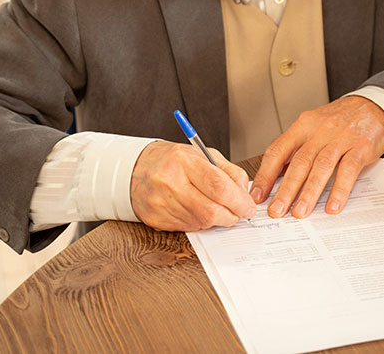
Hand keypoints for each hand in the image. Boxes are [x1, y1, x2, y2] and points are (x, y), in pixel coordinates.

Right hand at [130, 141, 255, 231]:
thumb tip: (244, 193)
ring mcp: (160, 202)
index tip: (248, 207)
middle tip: (238, 213)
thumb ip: (228, 171)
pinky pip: (188, 228)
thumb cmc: (172, 160)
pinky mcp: (155, 219)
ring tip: (217, 209)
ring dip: (216, 220)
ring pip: (201, 222)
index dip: (238, 201)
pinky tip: (197, 211)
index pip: (218, 186)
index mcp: (183, 160)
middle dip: (231, 216)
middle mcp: (169, 181)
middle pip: (210, 210)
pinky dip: (200, 223)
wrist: (135, 169)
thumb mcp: (202, 154)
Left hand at [250, 96, 383, 217]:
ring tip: (300, 212)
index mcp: (303, 126)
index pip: (278, 150)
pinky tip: (332, 206)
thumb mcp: (312, 128)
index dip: (266, 174)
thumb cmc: (339, 121)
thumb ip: (296, 150)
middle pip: (299, 162)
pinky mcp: (361, 147)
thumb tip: (274, 178)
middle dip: (286, 189)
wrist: (373, 105)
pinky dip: (339, 190)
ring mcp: (341, 138)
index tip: (257, 195)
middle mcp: (319, 131)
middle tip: (276, 210)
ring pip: (321, 167)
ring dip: (309, 192)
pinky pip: (348, 170)